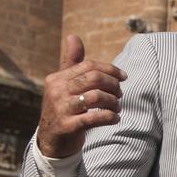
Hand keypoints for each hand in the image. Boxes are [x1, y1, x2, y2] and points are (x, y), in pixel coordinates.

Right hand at [36, 35, 126, 157]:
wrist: (51, 140)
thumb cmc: (64, 108)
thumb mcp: (65, 85)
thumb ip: (72, 62)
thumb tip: (74, 36)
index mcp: (56, 79)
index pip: (89, 66)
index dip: (110, 70)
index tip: (124, 77)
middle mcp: (56, 91)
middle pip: (94, 79)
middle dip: (113, 85)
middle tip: (120, 94)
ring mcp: (60, 109)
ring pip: (96, 97)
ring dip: (113, 102)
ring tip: (117, 107)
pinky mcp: (67, 126)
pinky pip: (94, 118)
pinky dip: (110, 117)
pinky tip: (115, 118)